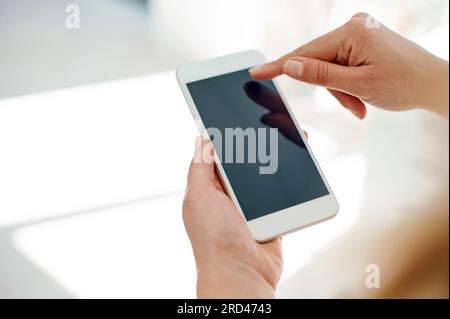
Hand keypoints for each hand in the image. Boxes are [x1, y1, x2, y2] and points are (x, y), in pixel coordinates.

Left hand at [182, 138, 282, 297]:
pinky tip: (298, 166)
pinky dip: (288, 183)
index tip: (240, 118)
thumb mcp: (199, 196)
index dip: (228, 137)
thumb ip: (200, 167)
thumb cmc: (214, 238)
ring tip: (289, 138)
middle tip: (271, 125)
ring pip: (264, 176)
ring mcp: (249, 207)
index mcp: (208, 189)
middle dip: (256, 146)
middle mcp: (228, 196)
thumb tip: (201, 138)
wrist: (241, 273)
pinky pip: (280, 194)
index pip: (217, 155)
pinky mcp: (269, 216)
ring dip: (275, 162)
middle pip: (244, 163)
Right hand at [251, 12, 448, 118]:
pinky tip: (362, 95)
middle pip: (319, 62)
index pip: (306, 52)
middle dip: (332, 88)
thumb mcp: (358, 83)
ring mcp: (358, 32)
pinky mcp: (362, 41)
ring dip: (342, 90)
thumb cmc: (404, 83)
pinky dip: (347, 84)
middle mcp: (353, 26)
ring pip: (330, 67)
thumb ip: (320, 74)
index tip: (256, 71)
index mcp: (351, 33)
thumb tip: (290, 65)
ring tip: (361, 105)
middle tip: (353, 106)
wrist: (432, 84)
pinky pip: (341, 64)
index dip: (279, 65)